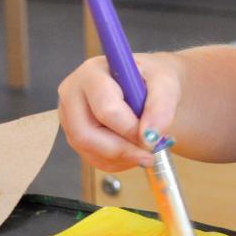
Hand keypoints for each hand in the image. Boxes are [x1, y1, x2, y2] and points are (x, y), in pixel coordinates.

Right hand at [57, 53, 183, 171]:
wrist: (149, 85)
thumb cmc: (153, 79)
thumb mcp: (165, 82)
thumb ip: (161, 106)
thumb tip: (150, 136)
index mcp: (92, 73)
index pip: (105, 109)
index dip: (130, 129)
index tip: (153, 138)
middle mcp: (73, 94)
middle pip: (86, 134)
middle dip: (122, 150)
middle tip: (150, 155)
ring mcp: (69, 116)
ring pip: (88, 150)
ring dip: (121, 157)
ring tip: (146, 151)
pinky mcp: (74, 134)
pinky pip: (92, 158)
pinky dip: (117, 162)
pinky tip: (133, 150)